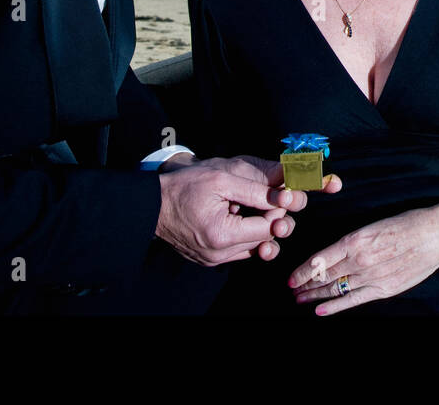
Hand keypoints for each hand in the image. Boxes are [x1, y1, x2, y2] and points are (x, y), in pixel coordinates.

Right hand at [155, 156, 341, 265]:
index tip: (280, 192)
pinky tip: (239, 215)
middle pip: (264, 239)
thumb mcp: (222, 179)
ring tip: (250, 204)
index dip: (279, 209)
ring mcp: (214, 259)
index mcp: (222, 235)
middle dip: (272, 217)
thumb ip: (256, 190)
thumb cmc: (184, 186)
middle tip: (270, 197)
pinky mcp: (210, 258)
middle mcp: (219, 254)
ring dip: (259, 225)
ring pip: (253, 245)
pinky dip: (245, 232)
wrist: (152, 204)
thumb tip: (286, 197)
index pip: (269, 227)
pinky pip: (239, 248)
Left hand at [287, 204, 438, 315]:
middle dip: (305, 285)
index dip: (302, 271)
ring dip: (315, 296)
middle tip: (293, 291)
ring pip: (335, 289)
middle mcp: (359, 259)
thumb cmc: (406, 224)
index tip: (291, 278)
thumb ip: (353, 241)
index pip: (319, 259)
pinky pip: (353, 300)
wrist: (435, 234)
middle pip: (324, 277)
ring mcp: (371, 276)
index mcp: (354, 239)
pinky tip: (321, 310)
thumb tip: (333, 254)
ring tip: (302, 299)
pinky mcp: (384, 289)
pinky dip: (335, 306)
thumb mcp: (373, 225)